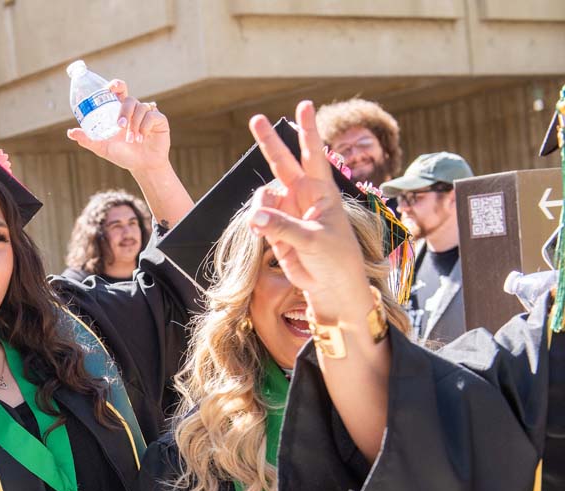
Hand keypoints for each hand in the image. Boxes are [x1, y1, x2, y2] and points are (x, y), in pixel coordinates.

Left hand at [67, 79, 170, 175]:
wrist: (142, 167)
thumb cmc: (124, 155)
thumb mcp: (103, 148)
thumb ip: (88, 140)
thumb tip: (70, 132)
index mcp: (120, 112)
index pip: (119, 92)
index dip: (116, 85)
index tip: (110, 87)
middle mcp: (134, 111)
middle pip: (130, 99)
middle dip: (124, 111)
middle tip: (119, 126)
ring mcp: (147, 114)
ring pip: (141, 108)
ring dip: (134, 125)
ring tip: (133, 140)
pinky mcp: (159, 120)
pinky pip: (152, 116)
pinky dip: (145, 127)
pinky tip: (143, 138)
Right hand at [246, 100, 372, 318]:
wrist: (331, 285)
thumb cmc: (335, 259)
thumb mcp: (312, 239)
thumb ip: (282, 226)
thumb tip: (254, 217)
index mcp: (322, 191)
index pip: (314, 154)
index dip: (308, 130)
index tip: (305, 105)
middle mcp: (303, 196)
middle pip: (283, 162)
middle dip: (270, 141)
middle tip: (255, 118)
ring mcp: (289, 211)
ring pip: (264, 196)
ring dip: (261, 207)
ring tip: (263, 226)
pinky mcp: (277, 229)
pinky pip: (259, 217)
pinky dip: (256, 223)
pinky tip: (261, 234)